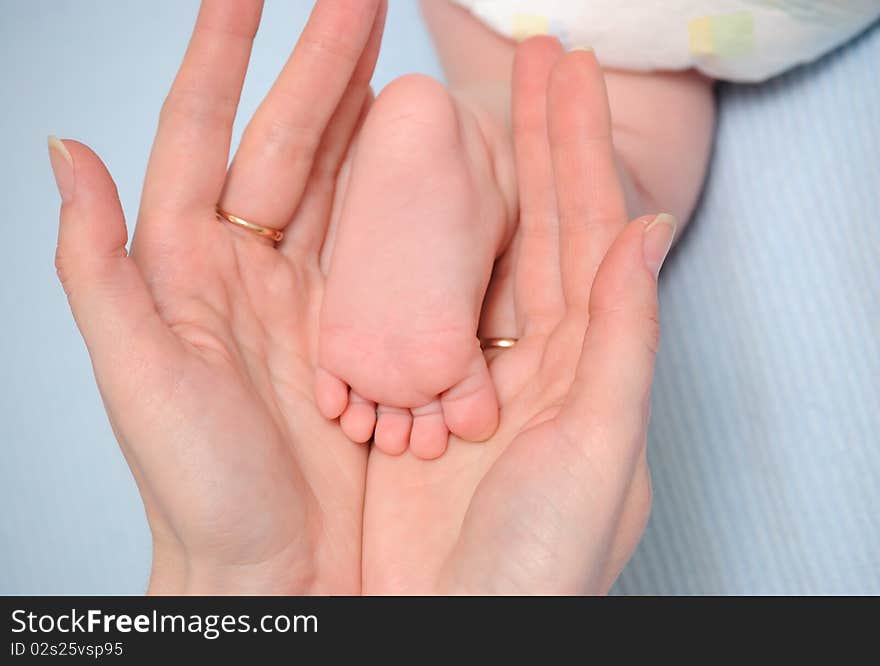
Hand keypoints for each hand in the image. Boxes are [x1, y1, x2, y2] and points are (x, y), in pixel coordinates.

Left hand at [50, 0, 386, 593]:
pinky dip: (416, 204)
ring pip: (348, 185)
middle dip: (324, 64)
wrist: (273, 568)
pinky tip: (438, 164)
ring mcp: (315, 296)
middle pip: (290, 143)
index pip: (201, 133)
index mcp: (187, 266)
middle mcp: (250, 268)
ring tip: (401, 61)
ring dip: (372, 119)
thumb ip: (99, 266)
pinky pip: (393, 252)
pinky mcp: (366, 331)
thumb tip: (66, 149)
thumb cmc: (199, 487)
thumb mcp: (137, 375)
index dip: (221, 54)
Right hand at [362, 40, 675, 593]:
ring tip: (454, 108)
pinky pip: (409, 309)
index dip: (576, 150)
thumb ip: (622, 343)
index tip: (567, 72)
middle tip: (524, 58)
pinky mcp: (413, 400)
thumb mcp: (599, 451)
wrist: (448, 640)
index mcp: (586, 366)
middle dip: (531, 142)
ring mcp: (469, 376)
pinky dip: (402, 253)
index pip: (586, 232)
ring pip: (471, 258)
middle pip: (532, 228)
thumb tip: (643, 234)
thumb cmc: (539, 569)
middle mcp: (532, 363)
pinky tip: (390, 202)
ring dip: (468, 184)